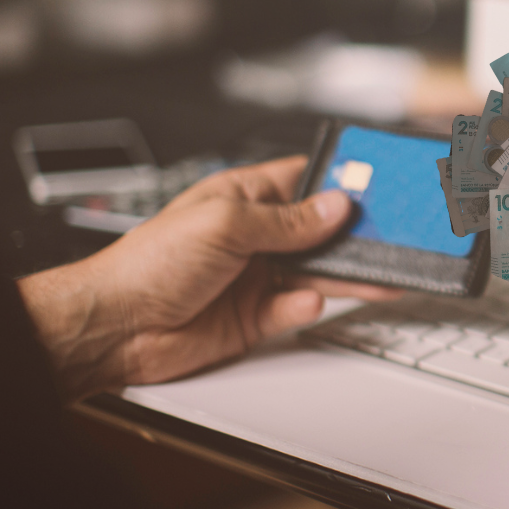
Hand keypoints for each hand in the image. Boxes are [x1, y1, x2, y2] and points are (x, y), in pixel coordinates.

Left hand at [18, 156, 401, 399]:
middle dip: (355, 234)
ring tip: (380, 275)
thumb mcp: (225, 224)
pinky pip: (296, 309)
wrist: (116, 327)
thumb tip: (334, 207)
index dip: (341, 181)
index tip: (378, 184)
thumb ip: (286, 220)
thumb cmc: (148, 263)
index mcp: (244, 197)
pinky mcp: (256, 316)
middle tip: (393, 237)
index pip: (305, 181)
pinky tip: (308, 303)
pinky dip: (307, 308)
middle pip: (320, 231)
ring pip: (317, 272)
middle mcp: (255, 235)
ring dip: (347, 274)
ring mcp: (257, 276)